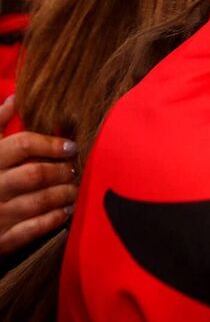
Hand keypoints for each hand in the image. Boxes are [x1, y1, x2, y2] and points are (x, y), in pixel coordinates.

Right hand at [0, 97, 77, 253]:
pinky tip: (67, 212)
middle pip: (35, 173)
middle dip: (61, 170)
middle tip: (76, 169)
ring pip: (37, 201)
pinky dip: (53, 219)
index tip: (71, 146)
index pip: (22, 144)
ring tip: (76, 188)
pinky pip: (31, 230)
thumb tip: (16, 97)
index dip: (50, 144)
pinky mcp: (0, 239)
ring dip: (63, 194)